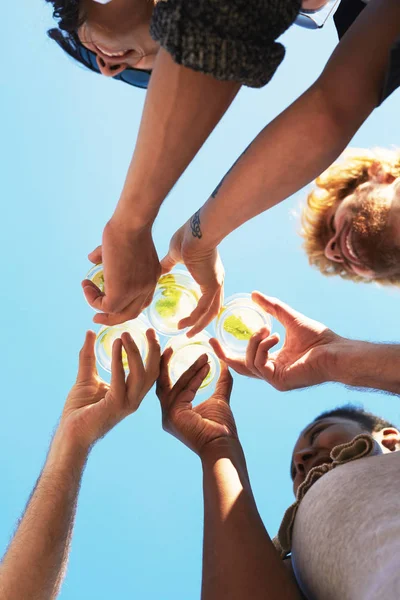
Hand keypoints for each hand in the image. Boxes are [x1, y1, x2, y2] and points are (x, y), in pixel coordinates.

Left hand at [59, 329, 159, 448]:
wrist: (70, 433)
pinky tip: (115, 344)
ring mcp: (127, 403)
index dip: (155, 354)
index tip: (153, 334)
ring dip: (134, 352)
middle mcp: (134, 399)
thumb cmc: (79, 409)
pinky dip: (119, 360)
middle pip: (152, 372)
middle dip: (153, 350)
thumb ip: (88, 356)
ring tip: (125, 335)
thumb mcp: (86, 376)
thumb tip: (89, 333)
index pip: (151, 372)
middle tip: (149, 331)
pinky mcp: (115, 405)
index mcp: (131, 393)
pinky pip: (120, 380)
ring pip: (141, 375)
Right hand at [82, 216, 160, 325]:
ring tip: (87, 291)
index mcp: (151, 276)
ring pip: (119, 314)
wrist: (130, 225)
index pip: (142, 299)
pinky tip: (86, 285)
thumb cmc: (126, 227)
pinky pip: (105, 307)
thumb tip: (92, 258)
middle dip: (114, 317)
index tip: (109, 299)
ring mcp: (136, 291)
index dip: (126, 303)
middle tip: (97, 317)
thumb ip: (106, 254)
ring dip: (100, 309)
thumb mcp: (118, 243)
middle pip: (133, 312)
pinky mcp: (122, 293)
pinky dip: (93, 300)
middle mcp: (148, 286)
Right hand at [156, 349, 236, 455]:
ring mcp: (167, 416)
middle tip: (171, 347)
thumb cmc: (221, 429)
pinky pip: (183, 391)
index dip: (175, 369)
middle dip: (165, 364)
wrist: (223, 446)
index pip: (171, 386)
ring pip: (176, 385)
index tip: (181, 353)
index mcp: (175, 412)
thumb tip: (225, 364)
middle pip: (163, 383)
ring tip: (204, 357)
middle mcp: (167, 414)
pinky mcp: (173, 415)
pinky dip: (195, 377)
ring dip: (191, 369)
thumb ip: (221, 383)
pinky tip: (206, 367)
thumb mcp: (219, 400)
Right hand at [160, 220, 223, 336]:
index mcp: (210, 273)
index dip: (202, 309)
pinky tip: (185, 325)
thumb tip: (158, 269)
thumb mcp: (175, 254)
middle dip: (202, 322)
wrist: (197, 231)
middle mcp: (216, 280)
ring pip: (210, 312)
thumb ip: (168, 263)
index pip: (210, 296)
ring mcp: (216, 284)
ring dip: (198, 325)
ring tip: (186, 333)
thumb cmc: (188, 237)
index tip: (191, 318)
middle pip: (213, 308)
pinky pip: (204, 308)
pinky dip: (195, 319)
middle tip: (190, 332)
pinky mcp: (211, 286)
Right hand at [210, 292, 341, 391]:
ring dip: (254, 343)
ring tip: (268, 330)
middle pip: (239, 368)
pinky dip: (263, 348)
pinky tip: (275, 337)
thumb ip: (271, 307)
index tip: (214, 338)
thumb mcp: (288, 318)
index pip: (245, 359)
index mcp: (273, 361)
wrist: (335, 350)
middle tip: (213, 340)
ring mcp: (274, 379)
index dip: (228, 350)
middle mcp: (272, 372)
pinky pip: (259, 364)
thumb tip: (254, 294)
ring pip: (249, 363)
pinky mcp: (279, 381)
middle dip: (224, 355)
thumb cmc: (318, 338)